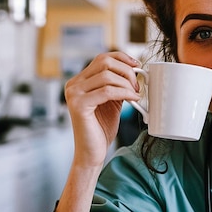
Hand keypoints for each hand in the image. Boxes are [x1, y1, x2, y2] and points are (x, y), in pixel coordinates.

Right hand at [64, 52, 140, 167]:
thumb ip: (118, 86)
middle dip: (126, 71)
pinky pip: (107, 91)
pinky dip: (124, 93)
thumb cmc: (101, 129)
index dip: (122, 58)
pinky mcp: (79, 105)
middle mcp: (73, 84)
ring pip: (107, 75)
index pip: (102, 58)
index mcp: (80, 81)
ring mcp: (74, 94)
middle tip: (138, 85)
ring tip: (136, 94)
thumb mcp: (112, 101)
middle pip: (104, 62)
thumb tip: (135, 71)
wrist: (92, 153)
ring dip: (127, 83)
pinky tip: (133, 99)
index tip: (137, 65)